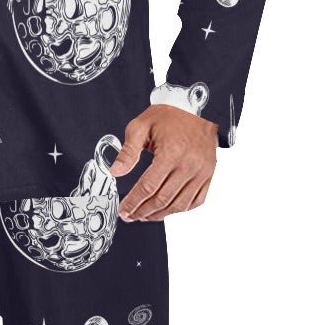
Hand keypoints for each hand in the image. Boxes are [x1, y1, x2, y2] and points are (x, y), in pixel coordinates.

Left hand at [109, 105, 217, 219]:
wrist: (199, 109)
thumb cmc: (170, 116)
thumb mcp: (141, 126)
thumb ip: (128, 151)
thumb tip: (116, 171)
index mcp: (171, 153)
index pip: (148, 187)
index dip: (133, 202)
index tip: (123, 210)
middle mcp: (189, 165)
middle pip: (162, 200)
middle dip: (143, 212)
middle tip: (130, 216)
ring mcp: (201, 173)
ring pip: (179, 205)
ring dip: (160, 214)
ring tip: (145, 216)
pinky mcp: (208, 175)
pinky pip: (196, 201)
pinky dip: (180, 209)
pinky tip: (167, 209)